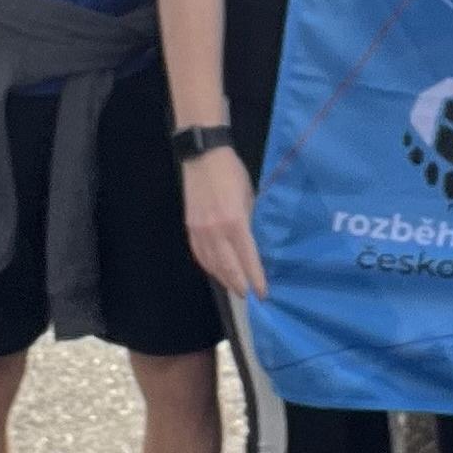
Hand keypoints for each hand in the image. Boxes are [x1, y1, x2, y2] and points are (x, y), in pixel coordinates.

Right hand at [181, 145, 264, 297]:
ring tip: (234, 288)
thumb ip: (248, 223)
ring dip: (223, 279)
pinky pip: (199, 254)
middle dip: (239, 284)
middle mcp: (216, 231)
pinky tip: (215, 271)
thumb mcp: (249, 198)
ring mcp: (200, 231)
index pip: (247, 259)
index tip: (263, 293)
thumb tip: (251, 243)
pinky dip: (208, 266)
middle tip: (248, 296)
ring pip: (211, 264)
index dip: (255, 278)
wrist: (203, 156)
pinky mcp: (190, 227)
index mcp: (235, 223)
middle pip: (228, 267)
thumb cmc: (233, 173)